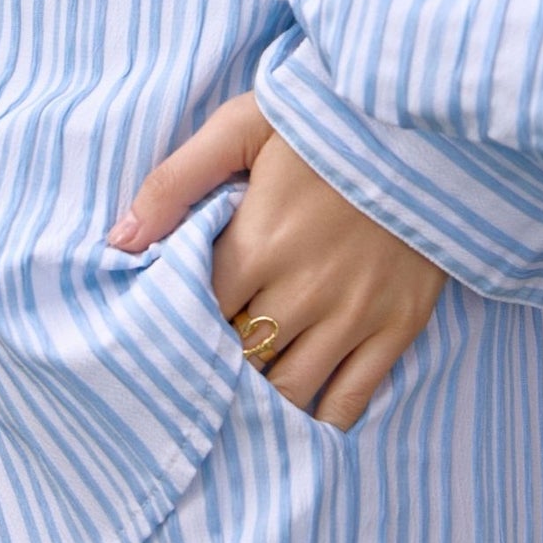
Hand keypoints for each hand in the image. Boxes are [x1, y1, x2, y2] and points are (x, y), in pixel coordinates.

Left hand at [109, 93, 444, 427]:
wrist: (424, 124)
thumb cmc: (324, 122)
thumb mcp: (242, 127)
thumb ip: (176, 181)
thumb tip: (118, 242)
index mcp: (258, 243)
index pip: (197, 313)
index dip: (179, 321)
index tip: (171, 322)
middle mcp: (302, 291)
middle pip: (239, 358)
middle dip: (217, 364)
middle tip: (202, 367)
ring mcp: (354, 314)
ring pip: (289, 389)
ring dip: (261, 397)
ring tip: (243, 394)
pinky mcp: (398, 326)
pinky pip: (352, 400)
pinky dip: (322, 419)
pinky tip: (300, 417)